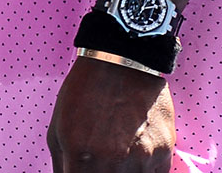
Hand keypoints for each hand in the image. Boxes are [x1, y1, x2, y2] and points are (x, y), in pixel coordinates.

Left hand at [46, 57, 173, 171]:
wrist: (120, 60)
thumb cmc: (84, 92)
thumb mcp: (58, 128)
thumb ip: (60, 166)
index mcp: (81, 156)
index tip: (83, 171)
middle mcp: (112, 161)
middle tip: (101, 165)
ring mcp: (141, 159)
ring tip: (117, 159)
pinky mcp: (164, 152)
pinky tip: (135, 160)